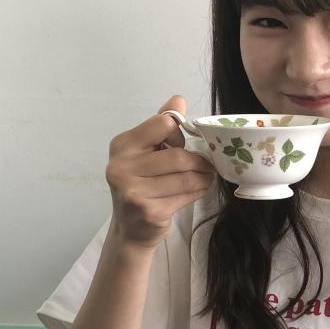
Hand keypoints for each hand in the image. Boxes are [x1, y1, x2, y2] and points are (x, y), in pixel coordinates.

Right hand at [105, 95, 215, 248]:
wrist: (131, 229)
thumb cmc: (142, 185)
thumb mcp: (145, 151)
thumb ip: (160, 125)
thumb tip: (178, 99)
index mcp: (122, 145)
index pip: (163, 124)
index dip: (178, 134)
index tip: (180, 145)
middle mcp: (122, 167)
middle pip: (178, 155)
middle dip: (199, 161)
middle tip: (208, 166)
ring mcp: (134, 191)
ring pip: (186, 176)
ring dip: (204, 177)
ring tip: (207, 177)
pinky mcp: (149, 211)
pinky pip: (186, 194)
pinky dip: (199, 190)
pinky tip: (199, 189)